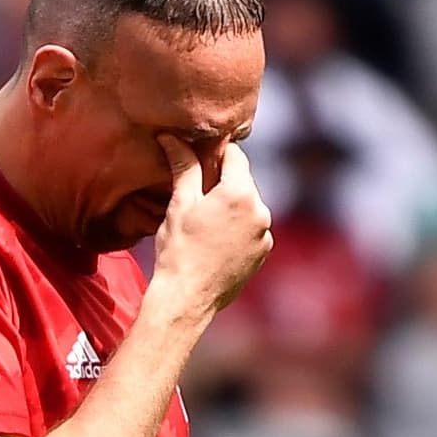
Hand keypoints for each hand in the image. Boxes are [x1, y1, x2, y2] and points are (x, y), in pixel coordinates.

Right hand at [149, 137, 272, 320]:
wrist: (186, 300)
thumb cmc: (178, 251)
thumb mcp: (179, 204)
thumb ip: (184, 166)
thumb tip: (171, 137)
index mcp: (240, 193)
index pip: (234, 155)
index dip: (215, 153)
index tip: (199, 158)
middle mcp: (260, 210)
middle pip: (242, 181)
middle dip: (222, 182)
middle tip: (197, 194)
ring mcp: (265, 234)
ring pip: (248, 206)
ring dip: (231, 207)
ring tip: (205, 222)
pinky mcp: (263, 253)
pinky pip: (252, 230)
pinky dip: (238, 229)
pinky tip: (215, 241)